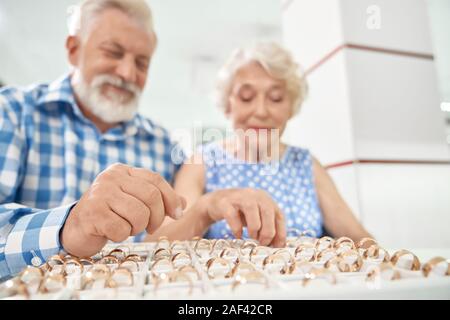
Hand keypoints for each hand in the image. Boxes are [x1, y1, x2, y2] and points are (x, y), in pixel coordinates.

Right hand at [61, 163, 185, 256]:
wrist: (75, 229)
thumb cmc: (110, 215)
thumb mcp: (134, 201)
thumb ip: (158, 200)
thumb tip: (183, 204)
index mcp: (122, 171)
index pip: (155, 179)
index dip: (171, 197)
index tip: (177, 214)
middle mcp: (110, 177)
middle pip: (151, 196)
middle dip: (156, 217)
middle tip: (150, 227)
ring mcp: (99, 193)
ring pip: (138, 214)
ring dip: (137, 228)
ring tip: (127, 228)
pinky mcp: (91, 212)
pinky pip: (121, 228)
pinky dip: (121, 236)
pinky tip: (112, 232)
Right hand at [201, 188, 285, 246]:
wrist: (216, 202)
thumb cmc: (240, 213)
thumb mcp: (257, 217)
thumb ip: (267, 227)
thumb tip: (278, 245)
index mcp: (265, 199)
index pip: (279, 215)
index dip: (280, 232)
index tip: (276, 246)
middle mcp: (254, 194)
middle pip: (267, 211)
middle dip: (268, 231)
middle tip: (263, 243)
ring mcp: (239, 196)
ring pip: (251, 209)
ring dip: (254, 228)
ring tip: (252, 239)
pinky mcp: (225, 203)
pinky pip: (233, 216)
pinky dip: (237, 229)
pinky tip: (238, 236)